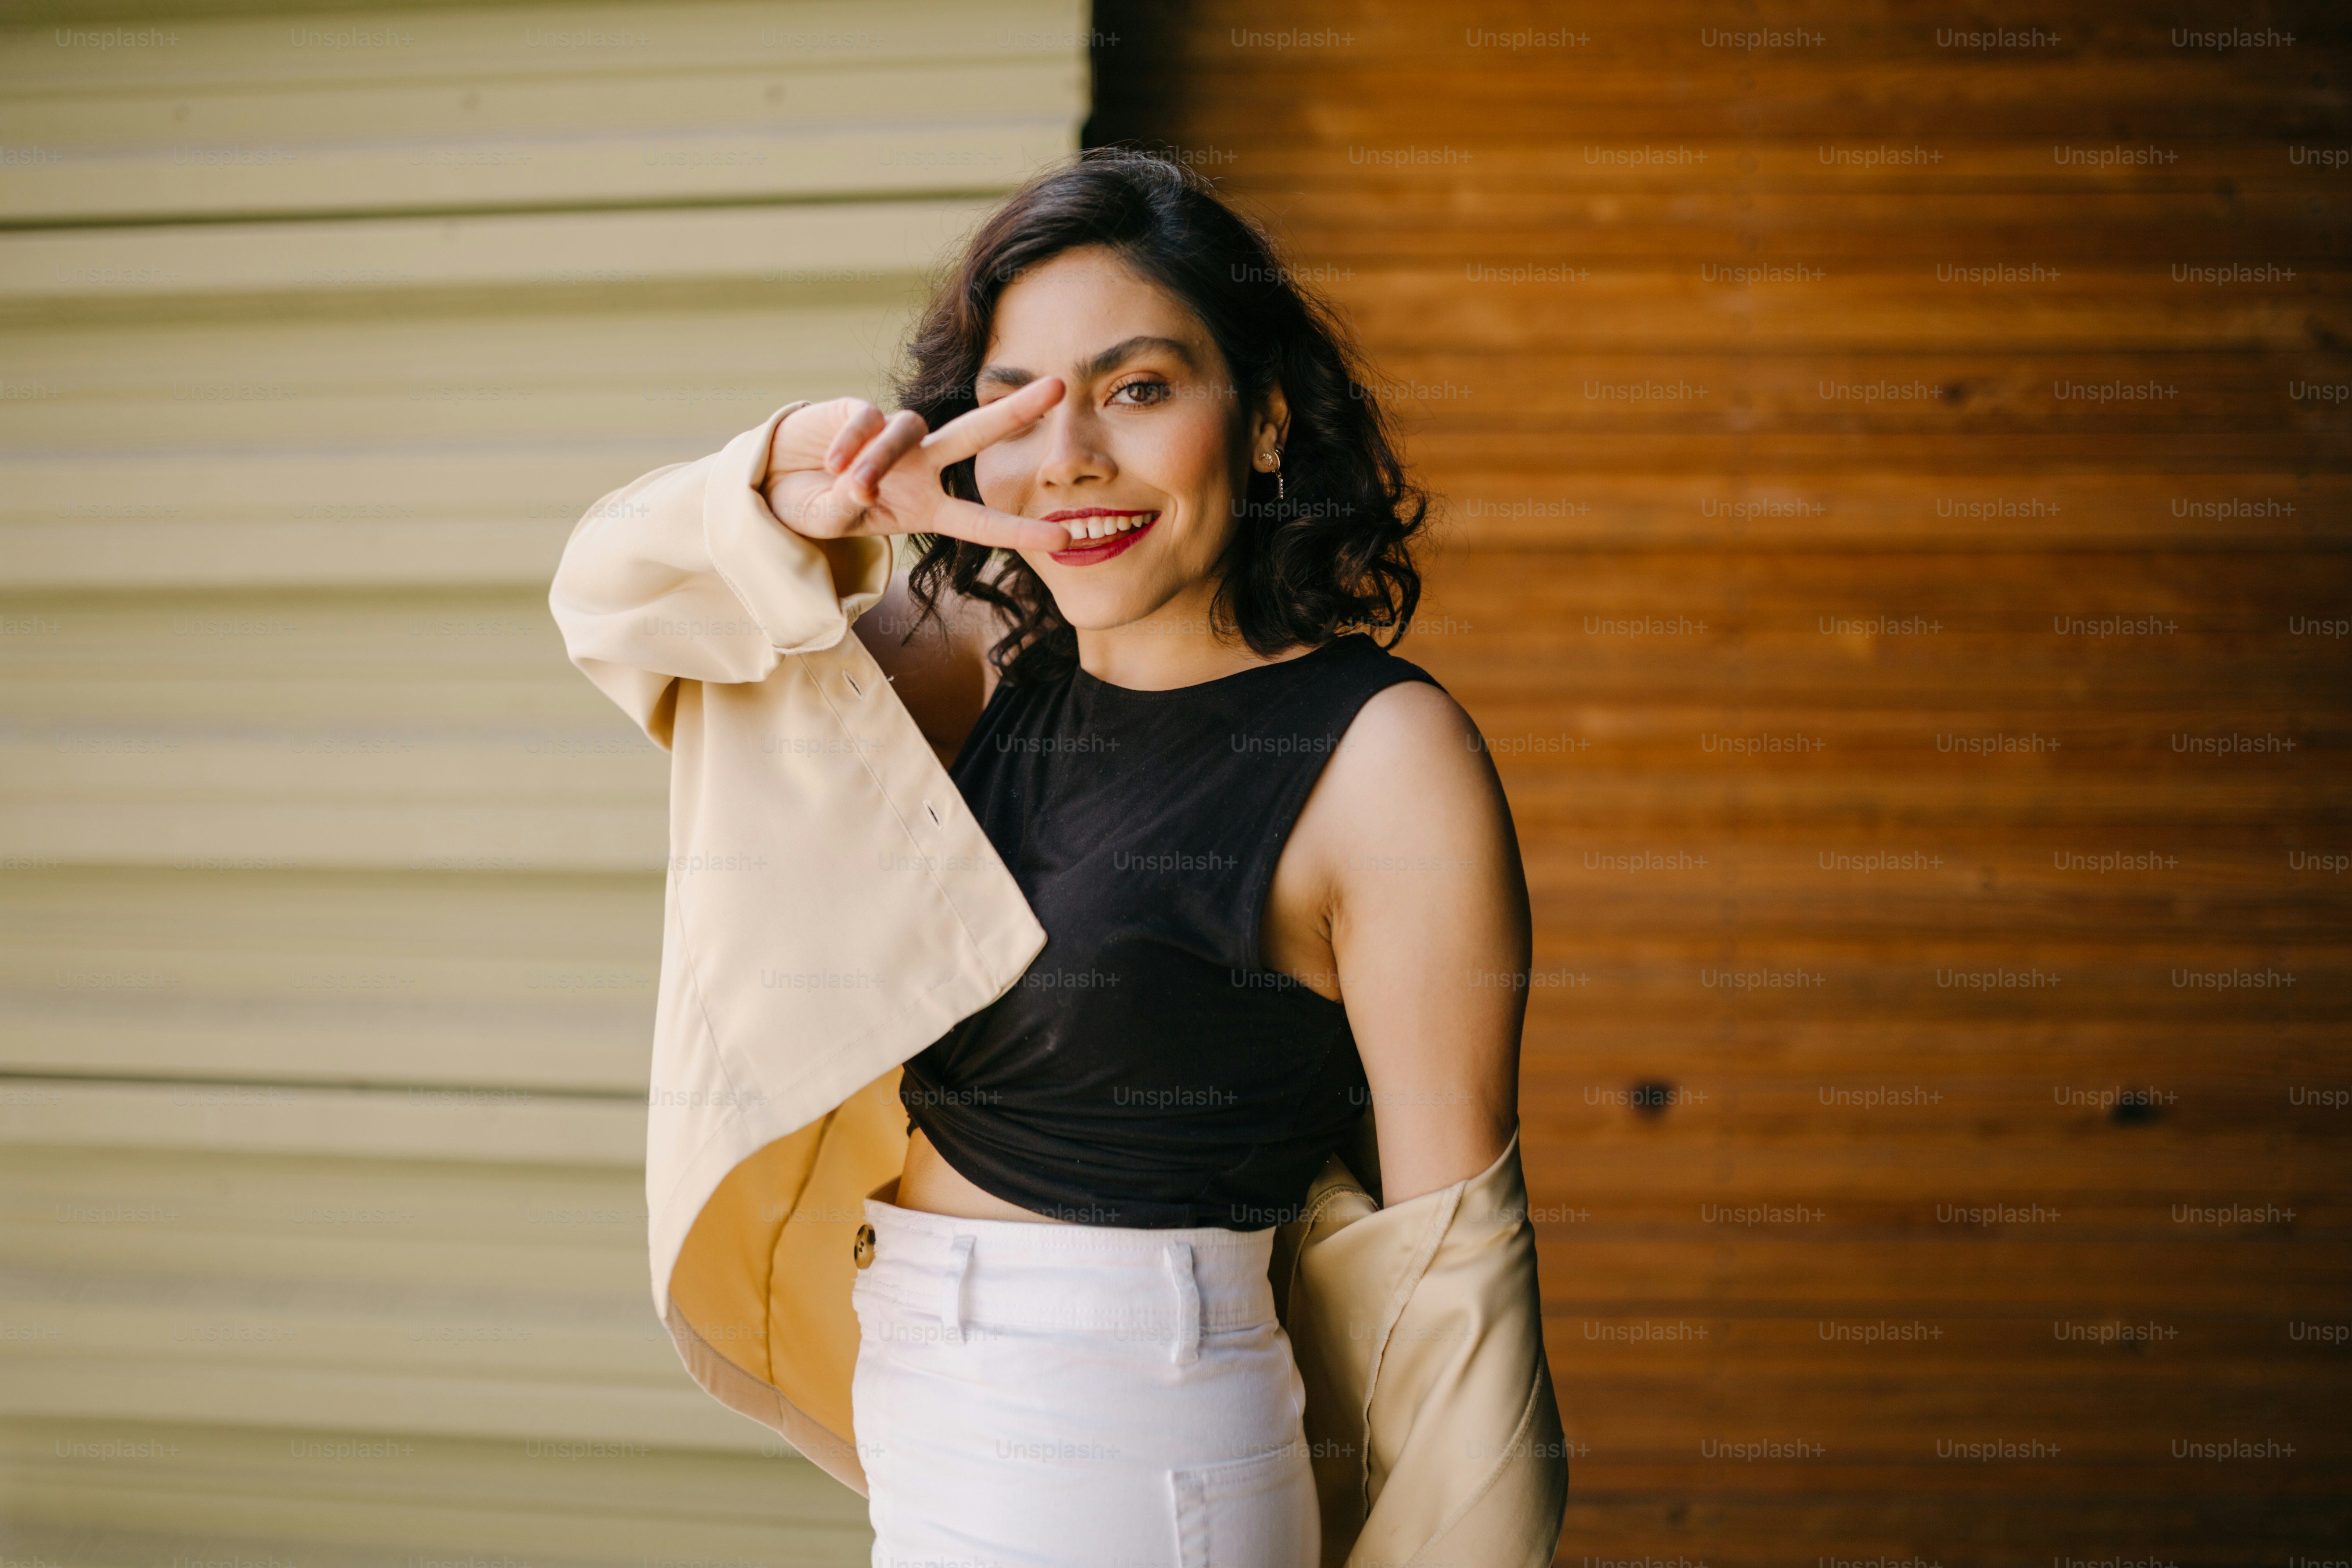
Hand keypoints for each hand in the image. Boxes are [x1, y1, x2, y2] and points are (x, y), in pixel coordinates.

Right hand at [765, 380, 1069, 552]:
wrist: (771, 481)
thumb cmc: (813, 508)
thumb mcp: (830, 523)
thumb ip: (845, 512)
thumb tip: (856, 490)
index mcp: (926, 507)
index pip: (981, 521)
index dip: (1022, 531)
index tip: (1069, 537)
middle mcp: (920, 468)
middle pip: (974, 434)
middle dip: (1016, 411)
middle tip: (1059, 387)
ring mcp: (893, 438)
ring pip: (906, 433)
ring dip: (878, 463)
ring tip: (852, 490)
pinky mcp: (861, 411)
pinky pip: (867, 422)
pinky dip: (850, 444)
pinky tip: (831, 463)